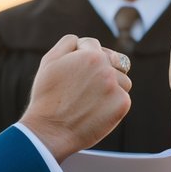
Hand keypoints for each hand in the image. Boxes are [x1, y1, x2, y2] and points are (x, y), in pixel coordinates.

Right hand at [20, 35, 131, 160]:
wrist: (50, 130)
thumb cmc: (46, 96)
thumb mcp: (49, 61)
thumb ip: (68, 43)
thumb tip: (82, 41)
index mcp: (90, 54)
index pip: (94, 45)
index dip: (84, 56)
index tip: (77, 71)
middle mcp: (106, 68)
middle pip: (114, 60)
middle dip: (104, 68)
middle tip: (88, 85)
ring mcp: (116, 86)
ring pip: (123, 80)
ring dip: (112, 86)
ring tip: (91, 99)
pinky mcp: (122, 104)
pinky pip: (123, 97)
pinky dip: (112, 103)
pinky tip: (96, 110)